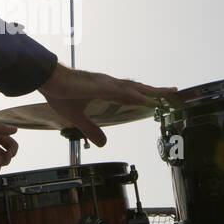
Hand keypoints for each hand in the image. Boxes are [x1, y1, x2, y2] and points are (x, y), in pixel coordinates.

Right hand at [37, 63, 177, 146]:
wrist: (47, 79)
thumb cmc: (60, 93)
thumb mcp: (77, 118)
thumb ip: (91, 129)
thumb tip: (103, 143)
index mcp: (106, 90)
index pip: (132, 94)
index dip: (147, 97)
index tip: (160, 100)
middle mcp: (110, 84)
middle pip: (139, 88)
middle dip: (157, 92)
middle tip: (175, 94)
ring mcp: (106, 84)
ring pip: (135, 88)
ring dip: (152, 91)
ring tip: (169, 94)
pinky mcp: (100, 85)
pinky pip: (122, 91)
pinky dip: (136, 95)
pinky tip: (147, 99)